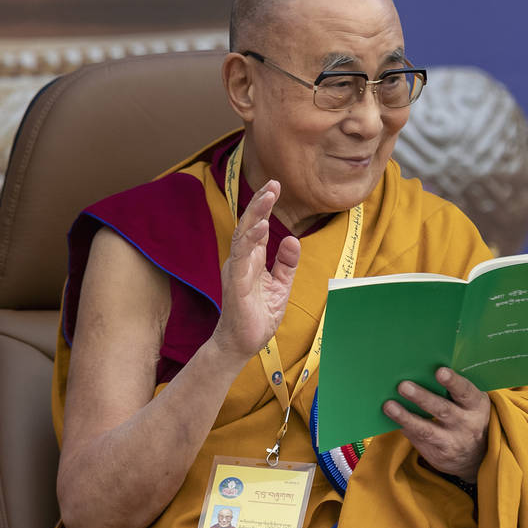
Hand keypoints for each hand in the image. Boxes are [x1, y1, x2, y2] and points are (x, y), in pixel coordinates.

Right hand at [211, 180, 300, 361]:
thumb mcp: (280, 286)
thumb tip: (291, 239)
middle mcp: (241, 261)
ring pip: (242, 237)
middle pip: (247, 225)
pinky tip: (260, 228)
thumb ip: (286, 264)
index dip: (264, 207)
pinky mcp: (236, 285)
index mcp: (250, 260)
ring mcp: (237, 272)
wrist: (243, 344)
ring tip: (267, 197)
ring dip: (254, 215)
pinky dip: (250, 242)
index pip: (256, 227)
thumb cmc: (257, 315)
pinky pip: (242, 259)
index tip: (275, 186)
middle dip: (259, 203)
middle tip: (273, 183)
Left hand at [383, 367, 489, 481]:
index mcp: (476, 405)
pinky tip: (390, 417)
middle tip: (403, 386)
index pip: (466, 392)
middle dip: (422, 397)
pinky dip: (404, 427)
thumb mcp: (469, 403)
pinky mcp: (438, 454)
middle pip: (443, 409)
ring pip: (426, 429)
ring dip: (406, 416)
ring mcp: (453, 441)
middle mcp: (467, 424)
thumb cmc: (466, 415)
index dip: (453, 382)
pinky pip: (418, 439)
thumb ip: (452, 389)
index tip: (440, 371)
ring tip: (389, 405)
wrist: (475, 455)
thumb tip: (418, 370)